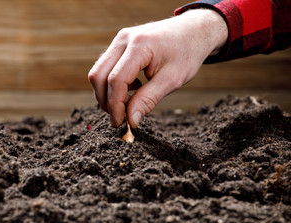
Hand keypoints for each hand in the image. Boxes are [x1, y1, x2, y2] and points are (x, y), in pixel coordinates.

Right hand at [88, 9, 227, 128]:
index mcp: (140, 45)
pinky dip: (112, 84)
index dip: (115, 105)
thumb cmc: (187, 53)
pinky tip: (132, 89)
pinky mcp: (119, 44)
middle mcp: (124, 39)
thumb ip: (148, 99)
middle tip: (120, 118)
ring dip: (107, 93)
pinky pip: (105, 67)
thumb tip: (131, 121)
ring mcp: (120, 39)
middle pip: (98, 75)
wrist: (193, 30)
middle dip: (106, 101)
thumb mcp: (172, 79)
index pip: (116, 80)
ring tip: (128, 104)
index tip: (121, 124)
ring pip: (98, 72)